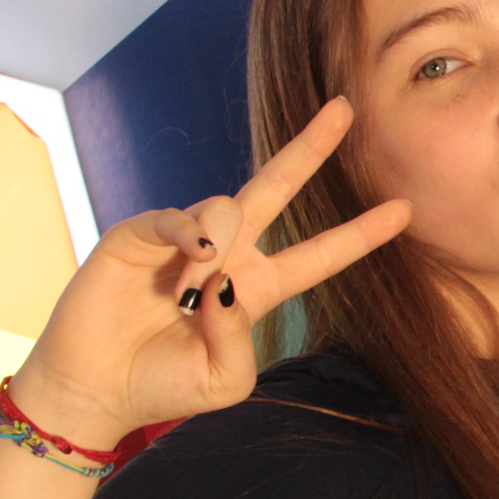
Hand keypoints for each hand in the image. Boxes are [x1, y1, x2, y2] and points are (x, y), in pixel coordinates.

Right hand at [7, 100, 409, 447]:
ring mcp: (185, 240)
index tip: (403, 210)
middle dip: (311, 148)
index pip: (318, 256)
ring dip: (221, 242)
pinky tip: (194, 256)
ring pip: (227, 206)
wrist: (94, 390)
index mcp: (257, 289)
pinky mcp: (141, 235)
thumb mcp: (222, 379)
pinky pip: (179, 216)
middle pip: (279, 188)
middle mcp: (228, 254)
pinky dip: (189, 233)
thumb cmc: (163, 386)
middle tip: (345, 109)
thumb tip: (230, 278)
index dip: (359, 234)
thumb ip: (239, 333)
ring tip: (191, 291)